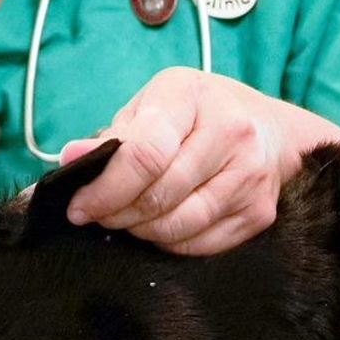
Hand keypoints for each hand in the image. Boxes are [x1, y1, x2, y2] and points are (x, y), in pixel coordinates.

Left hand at [58, 68, 339, 255]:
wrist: (270, 129)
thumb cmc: (196, 114)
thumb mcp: (152, 106)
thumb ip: (111, 137)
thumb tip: (70, 160)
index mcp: (192, 96)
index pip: (144, 154)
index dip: (105, 189)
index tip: (79, 207)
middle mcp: (231, 132)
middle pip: (160, 194)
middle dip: (118, 213)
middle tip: (99, 216)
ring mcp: (250, 175)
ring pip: (180, 224)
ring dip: (142, 231)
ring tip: (128, 220)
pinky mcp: (259, 212)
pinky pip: (202, 243)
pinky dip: (171, 243)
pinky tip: (159, 228)